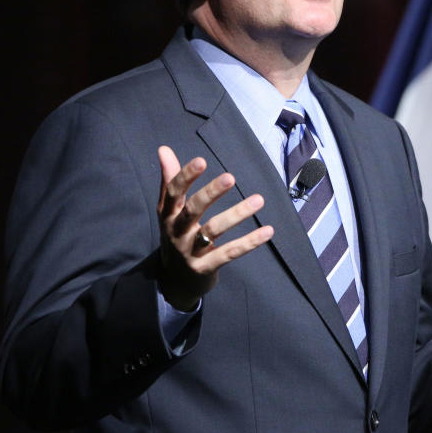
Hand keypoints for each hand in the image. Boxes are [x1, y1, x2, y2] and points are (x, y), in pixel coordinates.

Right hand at [157, 146, 273, 310]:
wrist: (175, 283)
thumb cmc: (176, 236)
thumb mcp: (169, 211)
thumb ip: (169, 180)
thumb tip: (163, 149)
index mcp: (168, 215)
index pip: (173, 192)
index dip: (185, 176)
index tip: (202, 160)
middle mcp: (176, 232)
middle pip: (192, 210)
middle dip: (210, 193)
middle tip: (230, 177)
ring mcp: (190, 252)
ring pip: (214, 231)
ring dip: (237, 214)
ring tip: (259, 200)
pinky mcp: (205, 268)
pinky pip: (229, 253)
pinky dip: (249, 242)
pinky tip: (268, 231)